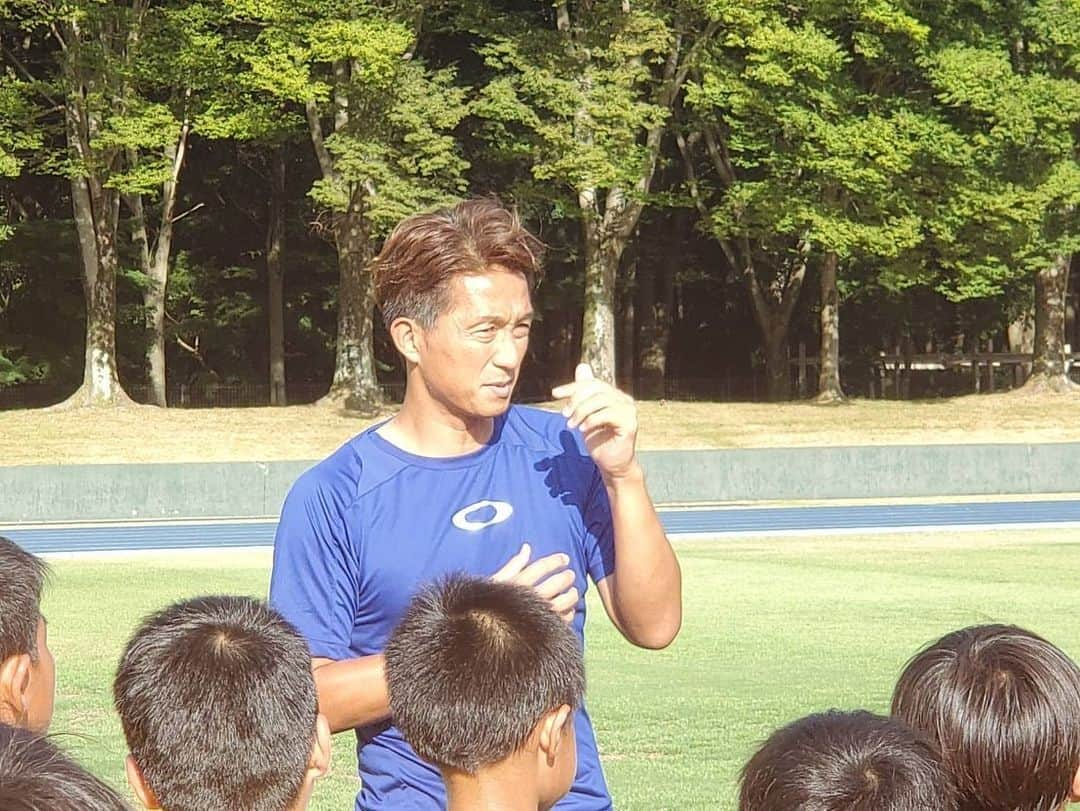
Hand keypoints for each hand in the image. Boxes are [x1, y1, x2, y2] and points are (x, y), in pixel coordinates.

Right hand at [491, 543, 579, 622]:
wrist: (487, 630)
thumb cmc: (490, 603)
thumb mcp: (499, 580)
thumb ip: (515, 564)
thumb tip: (527, 547)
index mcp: (519, 582)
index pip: (543, 566)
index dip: (556, 561)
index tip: (565, 559)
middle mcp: (531, 596)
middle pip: (557, 582)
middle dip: (566, 577)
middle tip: (570, 575)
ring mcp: (539, 612)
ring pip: (564, 601)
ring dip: (572, 595)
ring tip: (574, 592)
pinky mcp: (544, 627)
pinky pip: (563, 618)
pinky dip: (569, 613)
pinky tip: (568, 610)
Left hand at [552, 363, 638, 478]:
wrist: (611, 464)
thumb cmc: (599, 439)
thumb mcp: (585, 414)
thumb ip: (583, 393)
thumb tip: (582, 366)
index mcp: (614, 395)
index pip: (592, 383)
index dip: (572, 386)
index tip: (554, 394)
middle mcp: (624, 399)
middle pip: (596, 389)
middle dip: (576, 400)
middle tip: (564, 414)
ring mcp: (629, 411)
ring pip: (601, 400)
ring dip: (581, 412)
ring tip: (571, 425)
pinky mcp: (630, 424)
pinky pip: (607, 414)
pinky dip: (591, 420)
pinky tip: (582, 429)